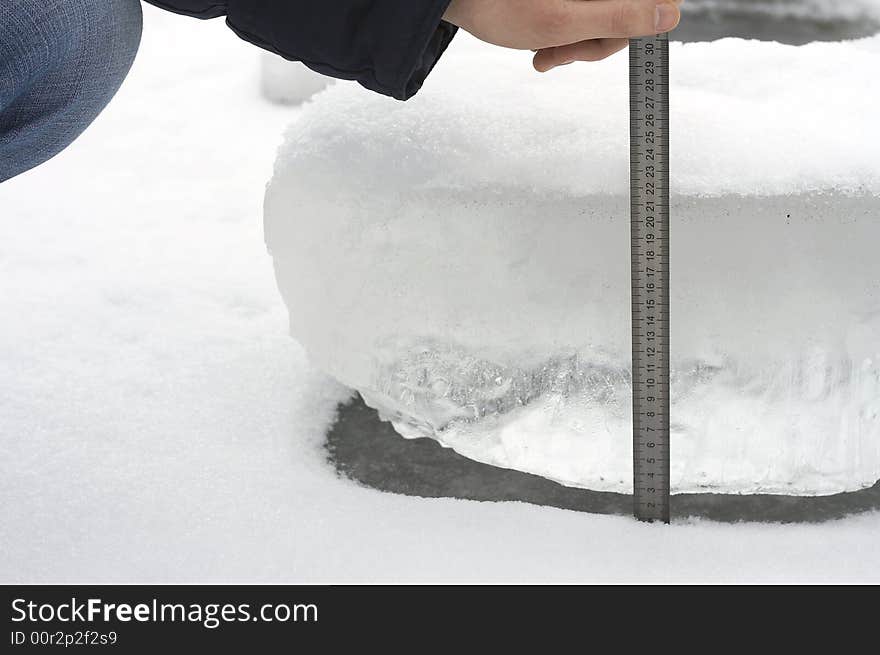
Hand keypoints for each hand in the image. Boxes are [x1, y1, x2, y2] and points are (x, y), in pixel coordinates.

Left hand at [443, 0, 681, 71]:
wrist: (459, 0)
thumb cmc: (501, 6)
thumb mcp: (566, 21)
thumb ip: (620, 17)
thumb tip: (670, 14)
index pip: (652, 3)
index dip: (635, 27)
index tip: (604, 43)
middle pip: (626, 14)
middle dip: (595, 42)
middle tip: (562, 54)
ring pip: (602, 21)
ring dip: (576, 46)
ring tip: (546, 54)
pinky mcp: (571, 0)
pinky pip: (583, 19)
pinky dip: (565, 38)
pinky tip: (542, 48)